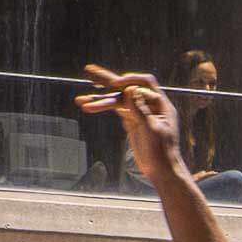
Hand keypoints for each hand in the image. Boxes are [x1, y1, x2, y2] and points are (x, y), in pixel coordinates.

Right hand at [77, 65, 182, 186]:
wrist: (162, 171)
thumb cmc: (162, 152)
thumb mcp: (152, 130)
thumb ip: (140, 109)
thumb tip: (130, 89)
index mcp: (160, 104)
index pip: (144, 84)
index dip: (129, 81)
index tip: (116, 85)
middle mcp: (148, 104)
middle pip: (127, 87)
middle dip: (107, 80)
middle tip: (88, 70)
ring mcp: (138, 111)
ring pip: (117, 99)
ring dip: (98, 98)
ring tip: (79, 99)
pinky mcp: (131, 120)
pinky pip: (115, 109)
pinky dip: (101, 107)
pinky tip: (86, 105)